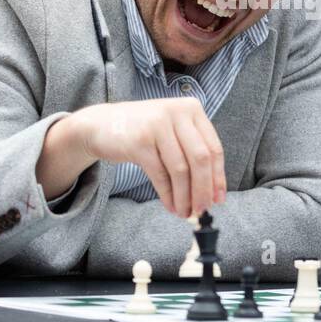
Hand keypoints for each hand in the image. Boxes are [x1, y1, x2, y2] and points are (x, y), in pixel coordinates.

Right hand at [72, 99, 226, 218]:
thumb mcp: (173, 131)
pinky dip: (168, 194)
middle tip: (202, 210)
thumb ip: (193, 152)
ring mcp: (157, 125)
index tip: (219, 199)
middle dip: (203, 190)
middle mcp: (177, 112)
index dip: (218, 177)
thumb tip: (212, 192)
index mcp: (192, 108)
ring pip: (180, 170)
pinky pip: (160, 174)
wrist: (101, 124)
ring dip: (184, 196)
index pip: (213, 148)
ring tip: (185, 212)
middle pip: (200, 159)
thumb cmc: (143, 132)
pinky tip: (170, 205)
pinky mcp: (139, 141)